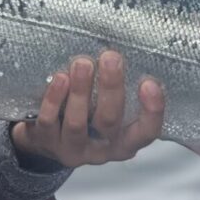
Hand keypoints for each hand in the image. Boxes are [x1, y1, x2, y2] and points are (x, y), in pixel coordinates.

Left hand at [11, 52, 164, 167]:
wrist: (50, 138)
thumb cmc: (89, 114)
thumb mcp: (109, 107)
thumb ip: (117, 87)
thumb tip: (122, 50)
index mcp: (125, 141)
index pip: (147, 132)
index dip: (152, 111)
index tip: (150, 82)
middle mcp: (102, 148)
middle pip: (109, 120)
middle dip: (110, 87)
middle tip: (111, 57)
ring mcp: (73, 149)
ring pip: (77, 123)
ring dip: (80, 91)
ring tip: (82, 63)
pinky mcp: (47, 143)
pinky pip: (49, 122)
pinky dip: (54, 100)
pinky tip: (60, 78)